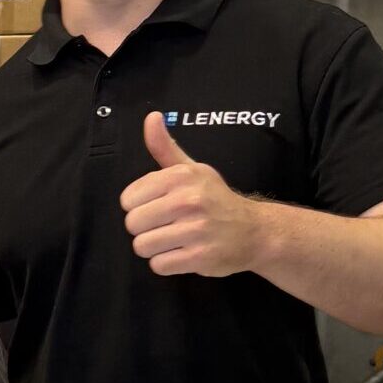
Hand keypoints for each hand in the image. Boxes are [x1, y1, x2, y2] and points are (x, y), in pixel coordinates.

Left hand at [120, 112, 267, 276]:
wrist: (254, 231)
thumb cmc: (215, 199)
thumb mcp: (192, 169)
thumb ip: (164, 147)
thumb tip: (151, 117)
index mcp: (181, 176)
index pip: (128, 199)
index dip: (139, 206)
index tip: (158, 206)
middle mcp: (188, 200)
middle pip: (132, 224)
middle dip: (145, 229)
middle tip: (166, 226)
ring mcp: (195, 230)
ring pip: (142, 246)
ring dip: (154, 248)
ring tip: (174, 240)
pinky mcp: (200, 257)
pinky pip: (159, 265)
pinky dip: (166, 264)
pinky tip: (182, 254)